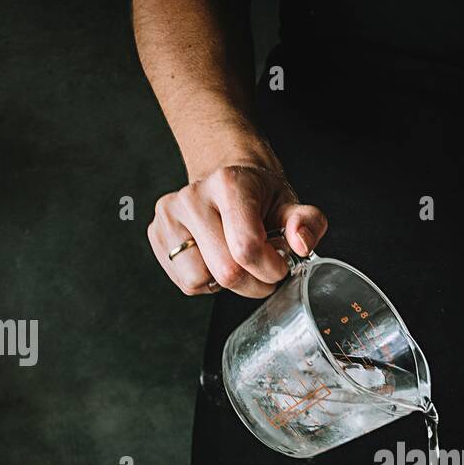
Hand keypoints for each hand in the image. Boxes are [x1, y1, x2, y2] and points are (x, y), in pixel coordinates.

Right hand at [148, 163, 327, 297]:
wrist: (225, 179)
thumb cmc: (259, 196)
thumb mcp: (290, 204)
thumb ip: (307, 223)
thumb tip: (300, 244)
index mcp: (229, 184)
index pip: (247, 248)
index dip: (270, 269)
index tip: (279, 264)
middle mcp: (193, 197)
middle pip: (226, 272)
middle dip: (253, 283)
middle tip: (261, 268)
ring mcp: (169, 215)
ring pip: (200, 281)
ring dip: (225, 285)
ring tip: (234, 260)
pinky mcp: (156, 233)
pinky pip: (185, 282)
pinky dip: (206, 281)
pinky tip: (215, 259)